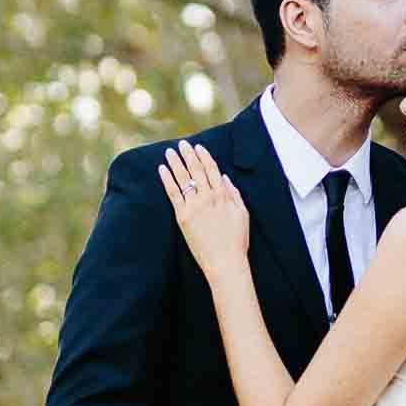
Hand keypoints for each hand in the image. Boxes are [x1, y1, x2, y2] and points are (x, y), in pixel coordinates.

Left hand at [159, 139, 250, 278]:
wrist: (225, 261)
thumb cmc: (237, 241)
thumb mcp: (242, 214)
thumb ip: (234, 194)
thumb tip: (225, 177)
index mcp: (223, 195)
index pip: (212, 169)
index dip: (204, 156)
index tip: (198, 146)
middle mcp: (208, 197)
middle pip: (196, 170)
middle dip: (189, 155)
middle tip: (182, 144)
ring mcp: (194, 205)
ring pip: (184, 178)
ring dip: (176, 163)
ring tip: (170, 152)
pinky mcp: (183, 216)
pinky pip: (173, 193)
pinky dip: (167, 179)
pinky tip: (162, 169)